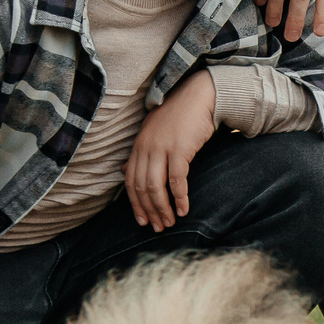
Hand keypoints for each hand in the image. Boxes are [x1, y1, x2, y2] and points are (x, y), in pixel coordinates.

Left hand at [127, 72, 218, 230]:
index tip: (142, 220)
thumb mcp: (153, 132)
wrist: (200, 96)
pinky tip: (184, 210)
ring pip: (156, 187)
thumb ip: (140, 152)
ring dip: (163, 209)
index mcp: (138, 145)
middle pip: (142, 188)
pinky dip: (179, 198)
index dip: (135, 204)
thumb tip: (123, 171)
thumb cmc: (179, 115)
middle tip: (157, 227)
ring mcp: (162, 148)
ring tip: (169, 223)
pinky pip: (177, 181)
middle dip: (149, 211)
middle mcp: (146, 148)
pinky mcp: (180, 149)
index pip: (130, 181)